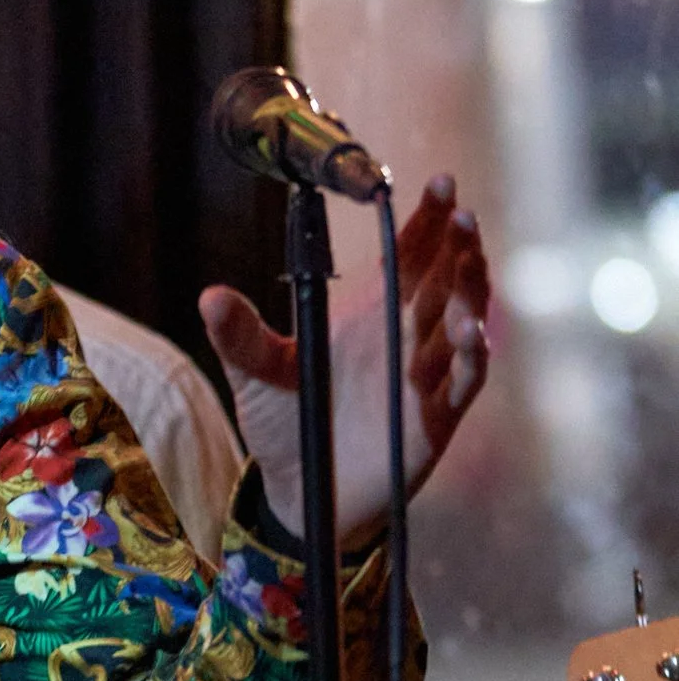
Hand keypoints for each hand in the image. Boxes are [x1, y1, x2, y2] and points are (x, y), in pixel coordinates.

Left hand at [198, 176, 489, 546]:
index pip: (408, 257)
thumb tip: (210, 297)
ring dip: (470, 296)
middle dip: (457, 248)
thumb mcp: (255, 376)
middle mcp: (405, 337)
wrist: (302, 494)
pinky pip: (463, 383)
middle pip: (443, 282)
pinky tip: (469, 336)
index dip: (428, 223)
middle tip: (463, 217)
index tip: (442, 187)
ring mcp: (425, 377)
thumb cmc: (286, 424)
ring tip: (468, 267)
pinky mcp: (435, 419)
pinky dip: (471, 359)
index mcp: (368, 314)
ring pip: (463, 324)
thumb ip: (240, 338)